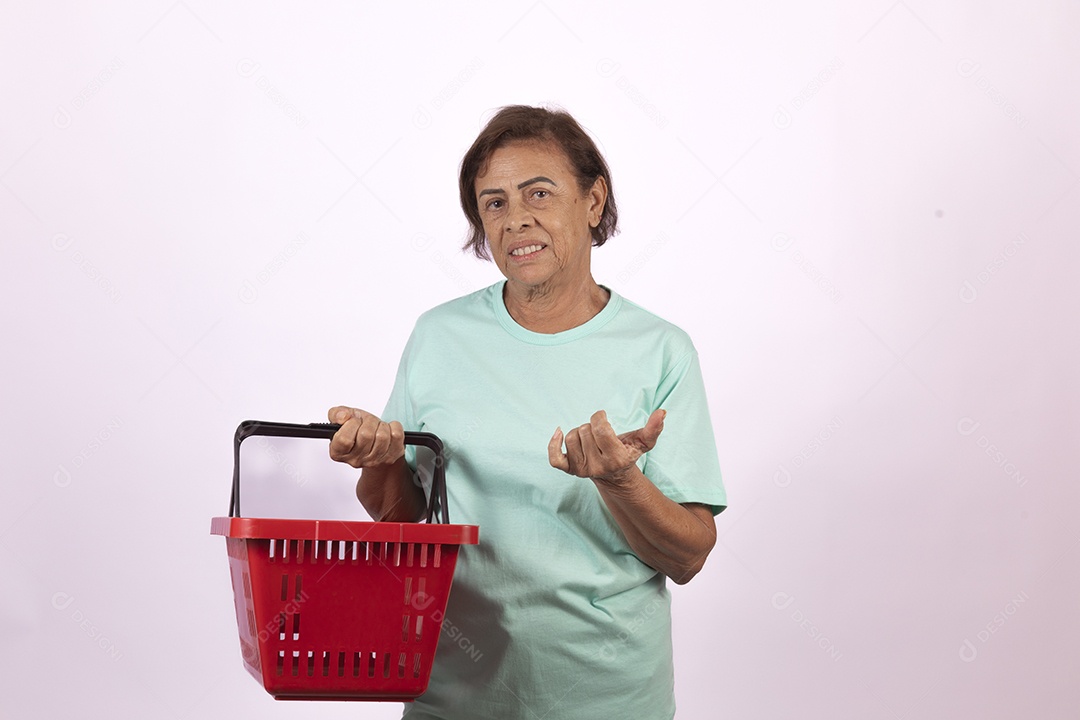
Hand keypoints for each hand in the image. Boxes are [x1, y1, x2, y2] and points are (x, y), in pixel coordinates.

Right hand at [327, 406, 404, 468]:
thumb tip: (343, 417)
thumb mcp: (343, 418)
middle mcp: (355, 460)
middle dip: (369, 422)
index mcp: (338, 452)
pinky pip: (396, 436)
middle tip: (368, 423)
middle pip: (366, 435)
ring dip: (381, 425)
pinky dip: (394, 427)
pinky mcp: (391, 457)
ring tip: (377, 428)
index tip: (354, 421)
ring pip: (382, 436)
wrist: (375, 441)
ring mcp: (374, 461)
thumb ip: (336, 414)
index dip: (351, 425)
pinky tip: (388, 430)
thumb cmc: (358, 430)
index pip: (344, 439)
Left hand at [548, 409, 665, 483]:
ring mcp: (582, 470)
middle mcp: (597, 467)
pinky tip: (558, 432)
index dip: (599, 417)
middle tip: (600, 434)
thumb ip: (653, 428)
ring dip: (580, 432)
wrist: (614, 476)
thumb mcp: (642, 442)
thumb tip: (662, 412)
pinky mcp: (570, 471)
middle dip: (592, 426)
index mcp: (616, 459)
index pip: (600, 429)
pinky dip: (553, 443)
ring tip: (590, 438)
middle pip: (585, 430)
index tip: (602, 417)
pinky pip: (554, 457)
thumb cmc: (628, 452)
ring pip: (571, 436)